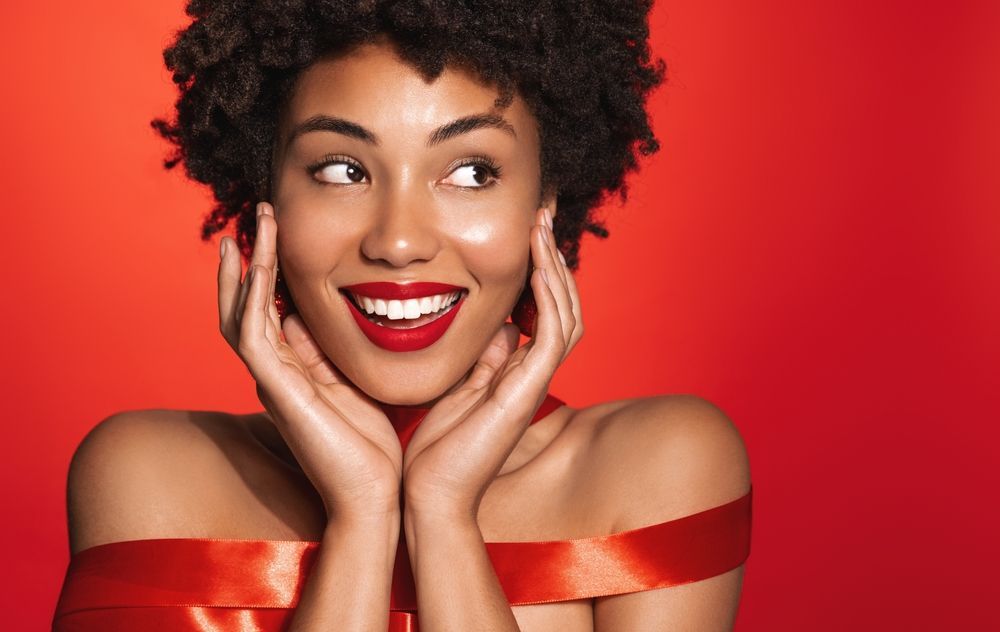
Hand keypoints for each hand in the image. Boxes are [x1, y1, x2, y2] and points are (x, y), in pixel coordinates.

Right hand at [218, 202, 401, 521]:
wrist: (374, 496)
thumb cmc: (374, 448)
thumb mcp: (359, 385)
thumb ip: (342, 354)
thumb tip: (339, 318)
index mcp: (296, 372)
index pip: (272, 311)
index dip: (273, 272)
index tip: (285, 231)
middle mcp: (276, 373)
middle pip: (247, 305)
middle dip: (252, 258)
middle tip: (262, 214)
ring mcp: (271, 381)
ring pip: (241, 310)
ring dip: (247, 263)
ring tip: (257, 220)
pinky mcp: (276, 390)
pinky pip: (251, 333)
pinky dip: (248, 295)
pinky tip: (255, 260)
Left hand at [401, 206, 582, 516]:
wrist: (428, 495)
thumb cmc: (435, 449)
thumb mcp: (457, 387)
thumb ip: (480, 358)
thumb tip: (494, 326)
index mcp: (515, 371)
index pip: (541, 310)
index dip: (540, 270)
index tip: (527, 230)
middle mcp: (531, 374)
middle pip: (562, 305)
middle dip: (553, 258)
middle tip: (542, 214)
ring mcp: (533, 383)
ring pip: (565, 314)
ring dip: (555, 269)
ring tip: (541, 229)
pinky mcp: (526, 393)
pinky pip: (550, 336)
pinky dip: (549, 298)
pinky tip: (537, 265)